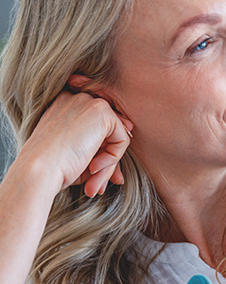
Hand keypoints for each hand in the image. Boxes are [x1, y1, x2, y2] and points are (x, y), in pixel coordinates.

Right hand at [19, 75, 132, 196]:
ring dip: (108, 165)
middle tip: (97, 185)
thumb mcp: (79, 153)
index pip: (95, 128)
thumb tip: (129, 131)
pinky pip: (122, 140)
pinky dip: (112, 159)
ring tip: (93, 183)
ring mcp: (89, 102)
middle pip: (107, 132)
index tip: (93, 172)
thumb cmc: (54, 167)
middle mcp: (76, 98)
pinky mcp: (102, 111)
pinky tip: (92, 168)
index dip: (99, 152)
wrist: (38, 170)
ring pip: (115, 137)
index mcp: (64, 106)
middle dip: (106, 160)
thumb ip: (102, 142)